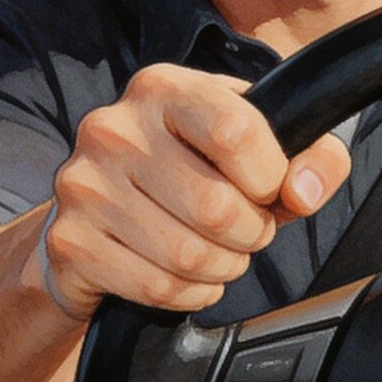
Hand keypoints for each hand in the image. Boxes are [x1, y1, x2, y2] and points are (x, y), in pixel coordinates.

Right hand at [44, 63, 351, 316]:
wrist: (97, 212)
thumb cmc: (190, 171)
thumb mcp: (255, 145)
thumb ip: (311, 154)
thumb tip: (303, 192)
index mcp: (162, 88)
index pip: (238, 130)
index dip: (270, 176)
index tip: (267, 188)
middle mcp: (113, 128)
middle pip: (216, 207)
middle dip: (251, 234)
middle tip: (245, 231)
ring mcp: (83, 184)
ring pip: (187, 255)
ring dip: (222, 268)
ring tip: (218, 254)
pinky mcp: (70, 240)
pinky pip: (156, 287)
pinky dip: (189, 294)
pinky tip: (187, 277)